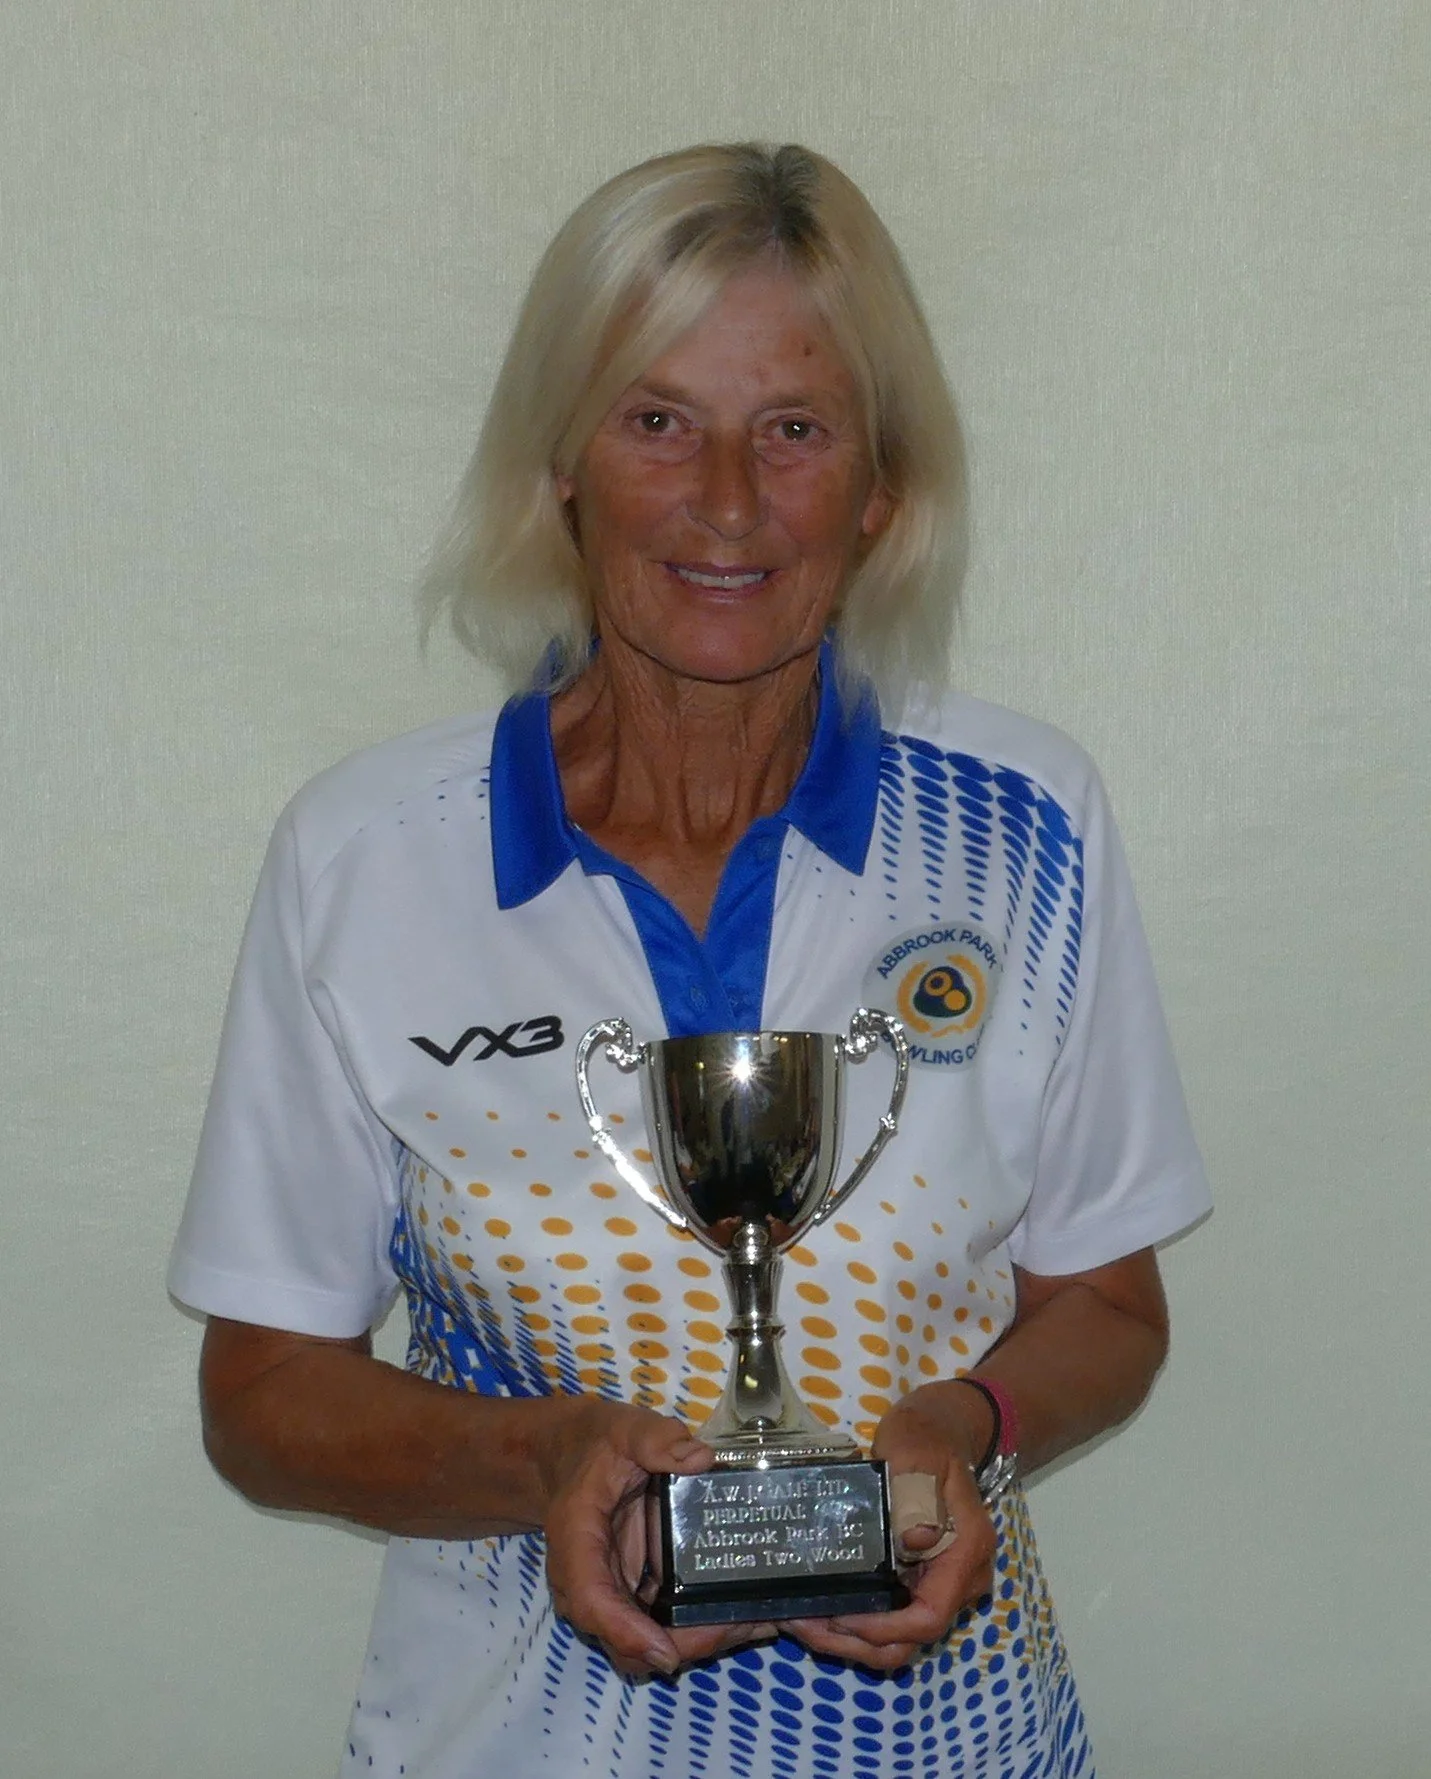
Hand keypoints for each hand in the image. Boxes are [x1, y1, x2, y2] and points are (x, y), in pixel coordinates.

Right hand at [538, 1398, 776, 1677]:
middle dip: (685, 1644)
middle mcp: (589, 1583)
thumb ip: (655, 1439)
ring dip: (702, 1643)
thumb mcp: (622, 1430)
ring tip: (763, 1621)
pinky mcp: (636, 1597)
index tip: (666, 1653)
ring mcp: (613, 1595)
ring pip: (648, 1647)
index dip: (626, 1631)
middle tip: (747, 1625)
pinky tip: (753, 1614)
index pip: (592, 1600)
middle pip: (625, 1642)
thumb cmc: (594, 1445)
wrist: (571, 1458)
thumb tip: (700, 1459)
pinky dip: (705, 1629)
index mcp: (578, 1541)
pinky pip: (664, 1630)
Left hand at [779, 1385, 995, 1670]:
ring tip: (802, 1622)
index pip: (930, 1616)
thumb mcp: (917, 1456)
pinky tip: (819, 1608)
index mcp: (964, 1552)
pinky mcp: (920, 1580)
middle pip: (912, 1639)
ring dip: (851, 1640)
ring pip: (900, 1638)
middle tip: (805, 1626)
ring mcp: (941, 1583)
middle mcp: (960, 1580)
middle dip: (858, 1643)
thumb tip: (916, 1540)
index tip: (841, 1617)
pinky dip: (857, 1621)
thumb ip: (918, 1496)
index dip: (885, 1629)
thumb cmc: (925, 1439)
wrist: (938, 1430)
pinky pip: (891, 1617)